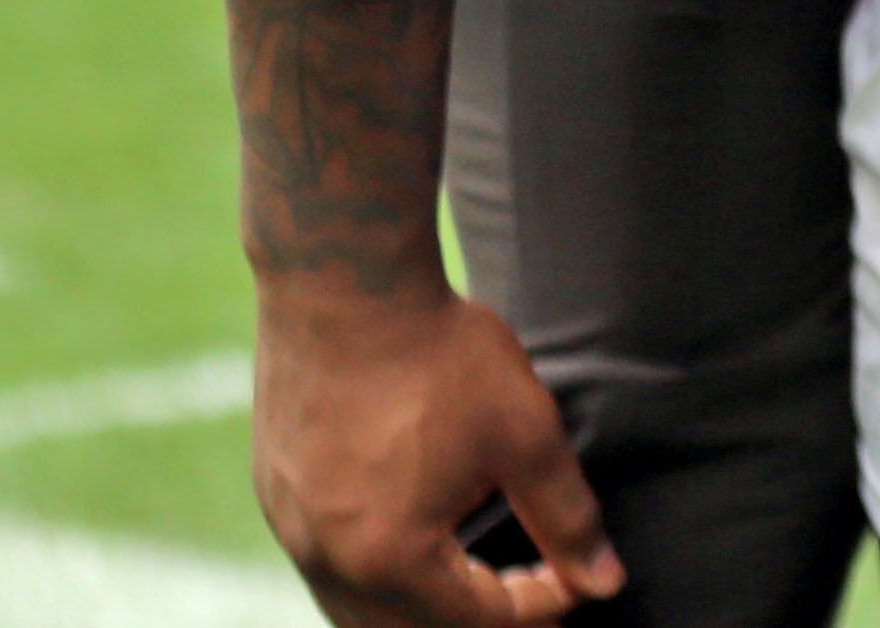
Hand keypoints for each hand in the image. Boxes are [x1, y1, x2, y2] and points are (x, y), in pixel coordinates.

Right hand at [252, 277, 618, 624]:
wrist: (345, 285)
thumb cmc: (438, 356)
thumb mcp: (524, 435)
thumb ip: (566, 517)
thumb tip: (603, 580)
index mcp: (390, 560)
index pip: (478, 620)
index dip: (542, 606)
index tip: (579, 579)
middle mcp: (328, 561)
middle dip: (477, 624)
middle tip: (533, 599)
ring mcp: (292, 530)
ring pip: (356, 613)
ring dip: (419, 613)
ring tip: (475, 587)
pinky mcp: (277, 494)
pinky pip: (326, 568)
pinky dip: (374, 580)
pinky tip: (409, 549)